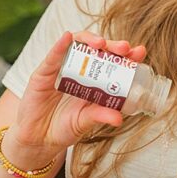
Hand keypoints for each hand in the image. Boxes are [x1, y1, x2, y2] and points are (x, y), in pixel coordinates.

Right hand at [3, 31, 145, 169]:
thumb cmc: (63, 128)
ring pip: (76, 45)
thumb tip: (119, 118)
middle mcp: (79, 70)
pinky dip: (60, 45)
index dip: (126, 56)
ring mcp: (61, 69)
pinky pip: (52, 56)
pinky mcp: (43, 73)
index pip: (113, 62)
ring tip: (100, 43)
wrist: (38, 139)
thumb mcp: (84, 122)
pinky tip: (67, 38)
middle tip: (124, 48)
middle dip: (112, 45)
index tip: (139, 52)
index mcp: (94, 81)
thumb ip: (99, 116)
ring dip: (89, 40)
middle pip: (97, 49)